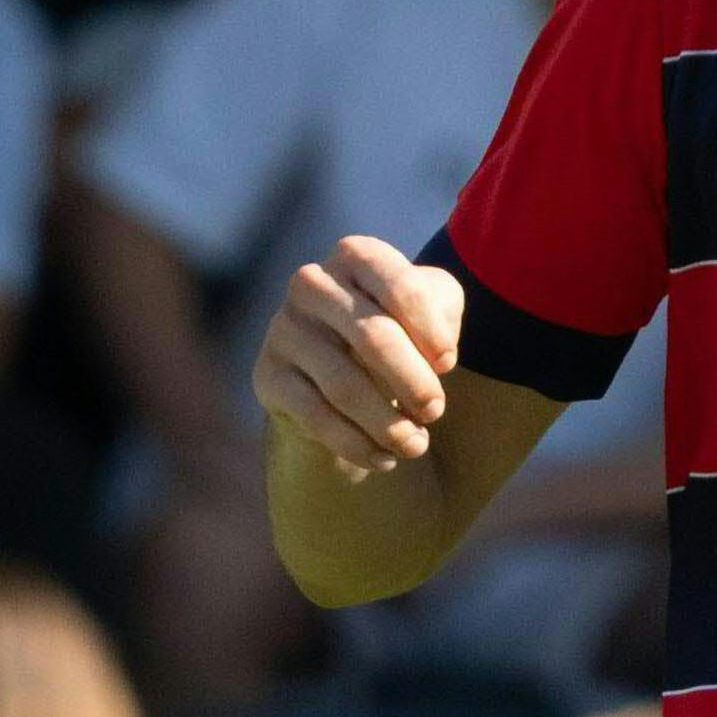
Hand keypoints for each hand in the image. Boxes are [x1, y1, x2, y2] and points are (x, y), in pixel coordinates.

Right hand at [253, 235, 462, 478]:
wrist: (341, 366)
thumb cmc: (397, 327)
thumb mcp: (432, 307)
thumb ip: (442, 310)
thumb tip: (436, 357)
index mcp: (356, 256)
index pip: (402, 289)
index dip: (432, 333)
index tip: (449, 364)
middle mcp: (312, 283)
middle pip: (374, 338)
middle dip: (413, 383)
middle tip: (435, 412)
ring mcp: (283, 329)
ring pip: (344, 385)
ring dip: (388, 424)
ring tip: (415, 446)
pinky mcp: (267, 375)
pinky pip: (316, 417)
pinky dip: (356, 445)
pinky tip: (383, 459)